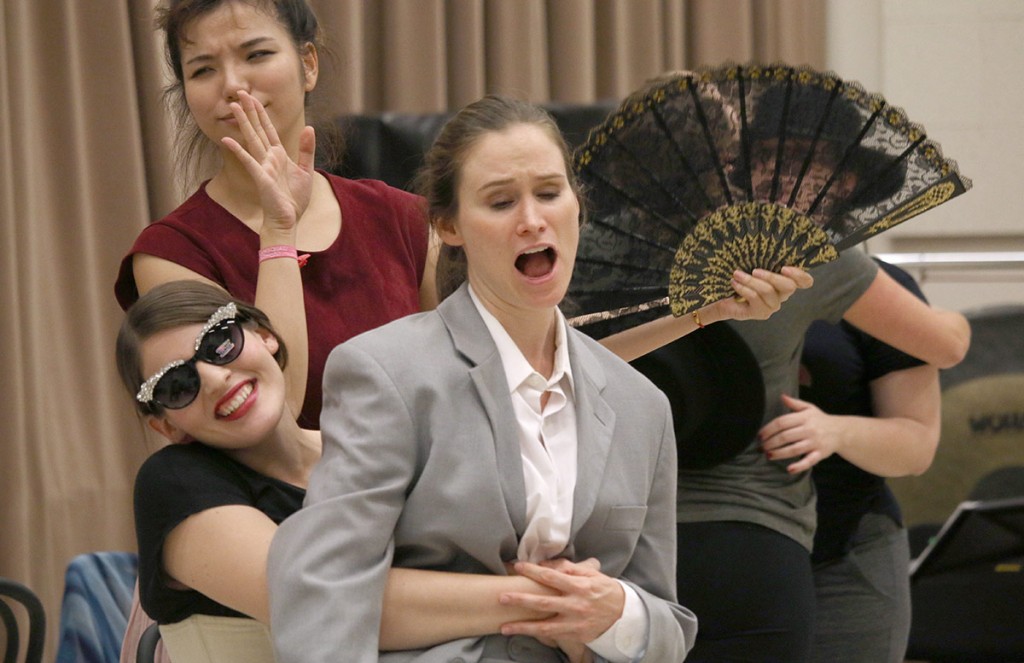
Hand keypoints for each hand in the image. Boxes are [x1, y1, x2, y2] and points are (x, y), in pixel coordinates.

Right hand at [221, 90, 314, 233]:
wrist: (288, 220)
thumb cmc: (294, 199)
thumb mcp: (306, 170)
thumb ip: (306, 149)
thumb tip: (309, 128)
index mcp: (278, 155)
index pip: (269, 130)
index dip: (261, 114)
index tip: (254, 98)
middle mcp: (268, 158)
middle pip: (258, 130)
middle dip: (250, 111)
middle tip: (240, 93)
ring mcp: (263, 167)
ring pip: (252, 140)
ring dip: (243, 123)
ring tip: (234, 107)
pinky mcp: (261, 178)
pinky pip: (249, 162)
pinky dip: (239, 151)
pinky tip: (227, 139)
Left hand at [498, 559, 622, 646]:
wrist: (624, 615)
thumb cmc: (604, 590)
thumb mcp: (591, 574)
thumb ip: (569, 568)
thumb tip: (548, 563)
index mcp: (579, 586)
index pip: (552, 576)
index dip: (533, 571)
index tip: (517, 566)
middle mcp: (575, 605)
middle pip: (543, 602)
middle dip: (521, 600)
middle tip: (502, 597)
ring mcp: (574, 622)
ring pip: (544, 626)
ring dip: (523, 627)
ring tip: (504, 627)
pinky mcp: (575, 635)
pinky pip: (552, 636)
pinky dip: (536, 635)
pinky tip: (522, 633)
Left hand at [708, 265, 812, 322]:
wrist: (723, 298)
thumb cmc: (740, 277)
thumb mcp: (752, 265)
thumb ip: (763, 260)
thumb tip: (764, 242)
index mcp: (785, 282)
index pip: (805, 282)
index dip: (800, 275)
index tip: (785, 268)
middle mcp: (782, 295)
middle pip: (789, 286)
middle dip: (771, 276)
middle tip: (755, 270)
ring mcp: (772, 306)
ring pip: (768, 291)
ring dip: (751, 280)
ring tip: (736, 274)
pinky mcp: (760, 313)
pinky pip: (755, 298)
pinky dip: (743, 288)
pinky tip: (734, 283)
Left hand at [759, 393, 842, 472]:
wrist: (841, 431)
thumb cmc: (820, 420)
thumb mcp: (809, 408)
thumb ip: (794, 403)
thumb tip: (781, 396)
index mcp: (804, 417)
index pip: (782, 422)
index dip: (769, 429)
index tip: (760, 435)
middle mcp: (809, 429)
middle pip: (785, 436)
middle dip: (770, 442)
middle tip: (761, 447)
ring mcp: (815, 442)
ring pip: (794, 449)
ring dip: (779, 453)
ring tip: (768, 455)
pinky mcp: (820, 454)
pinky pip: (809, 461)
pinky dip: (799, 466)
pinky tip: (789, 469)